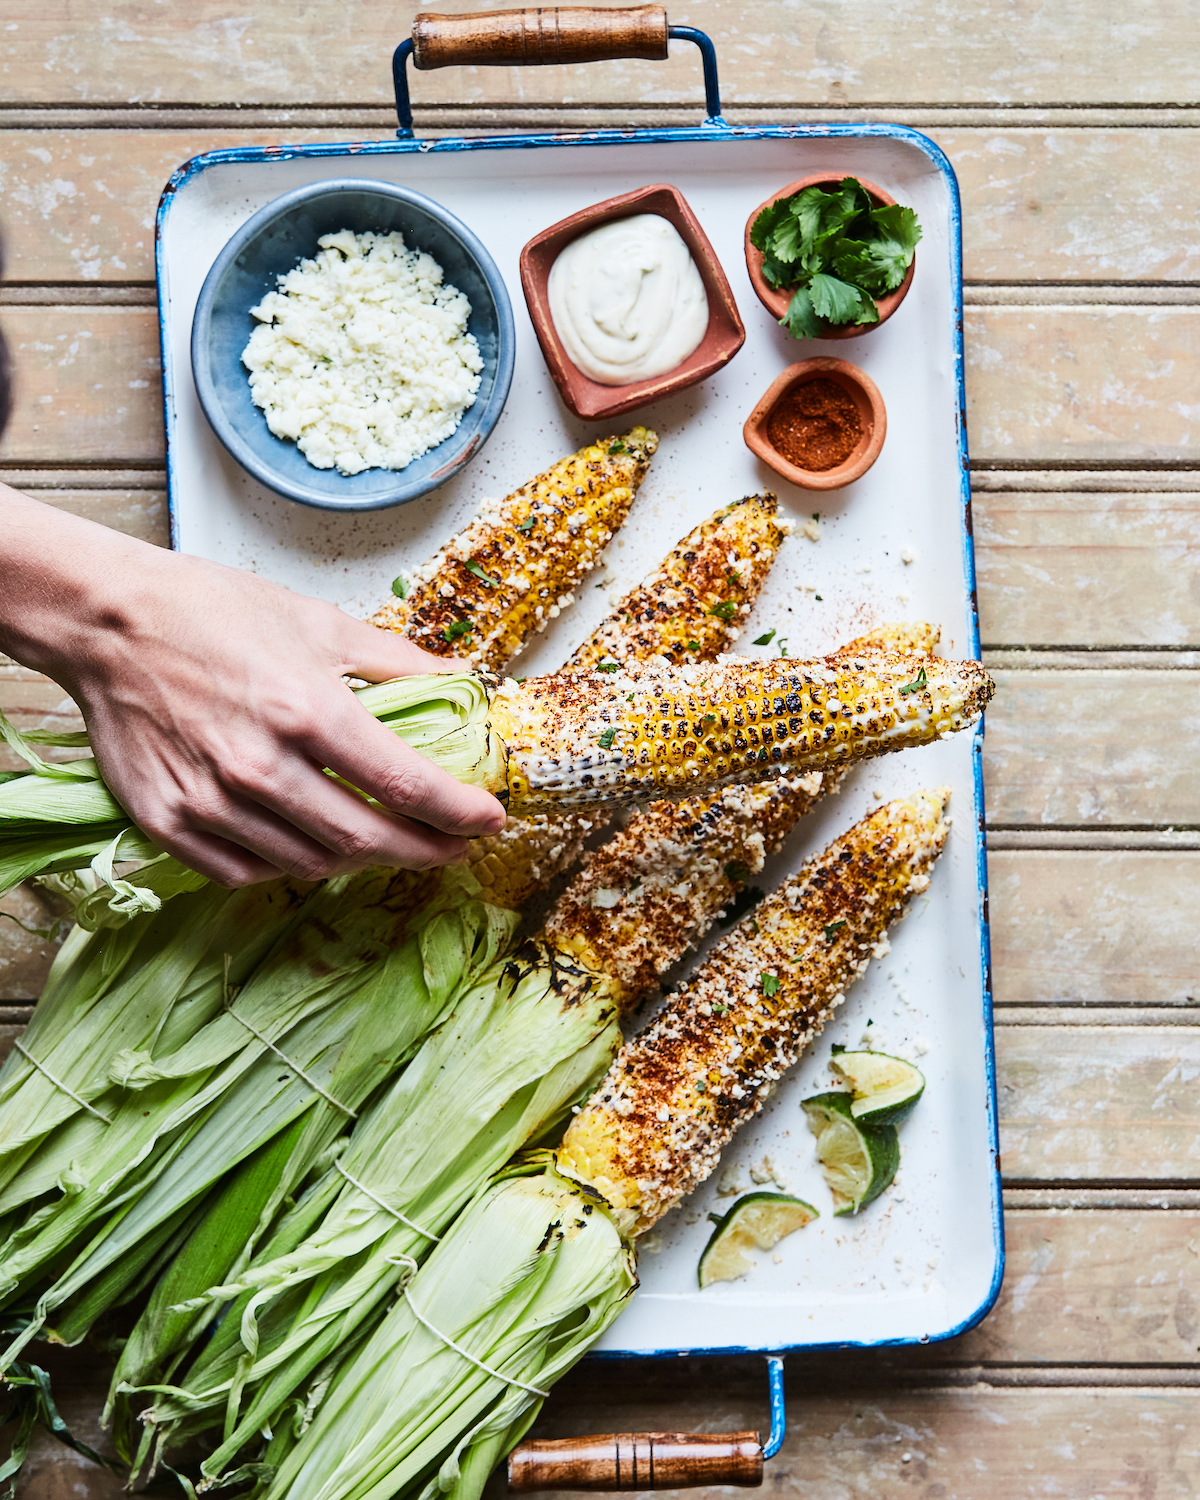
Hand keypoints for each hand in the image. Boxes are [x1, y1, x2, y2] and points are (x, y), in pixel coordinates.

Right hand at [0, 487, 505, 886]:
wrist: (107, 620)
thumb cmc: (210, 611)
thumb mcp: (317, 621)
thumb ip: (396, 661)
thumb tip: (463, 680)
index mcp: (307, 709)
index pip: (406, 785)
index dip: (459, 812)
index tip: (489, 821)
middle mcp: (261, 765)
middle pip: (367, 840)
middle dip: (425, 851)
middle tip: (453, 847)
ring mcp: (211, 801)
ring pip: (310, 864)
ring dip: (360, 859)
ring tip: (385, 840)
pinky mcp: (168, 823)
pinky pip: (247, 872)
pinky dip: (288, 866)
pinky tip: (310, 845)